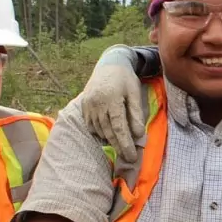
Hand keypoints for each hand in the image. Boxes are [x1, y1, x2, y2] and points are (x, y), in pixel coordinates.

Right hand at [80, 45, 144, 163]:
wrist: (109, 63)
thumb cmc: (126, 79)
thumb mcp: (135, 93)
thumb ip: (136, 113)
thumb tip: (138, 135)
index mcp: (112, 99)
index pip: (119, 127)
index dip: (125, 143)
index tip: (132, 156)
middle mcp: (97, 103)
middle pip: (108, 132)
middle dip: (119, 147)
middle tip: (129, 158)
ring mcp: (88, 105)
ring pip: (99, 130)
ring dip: (110, 140)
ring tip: (121, 146)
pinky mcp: (83, 106)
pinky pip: (91, 125)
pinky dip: (100, 132)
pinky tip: (108, 135)